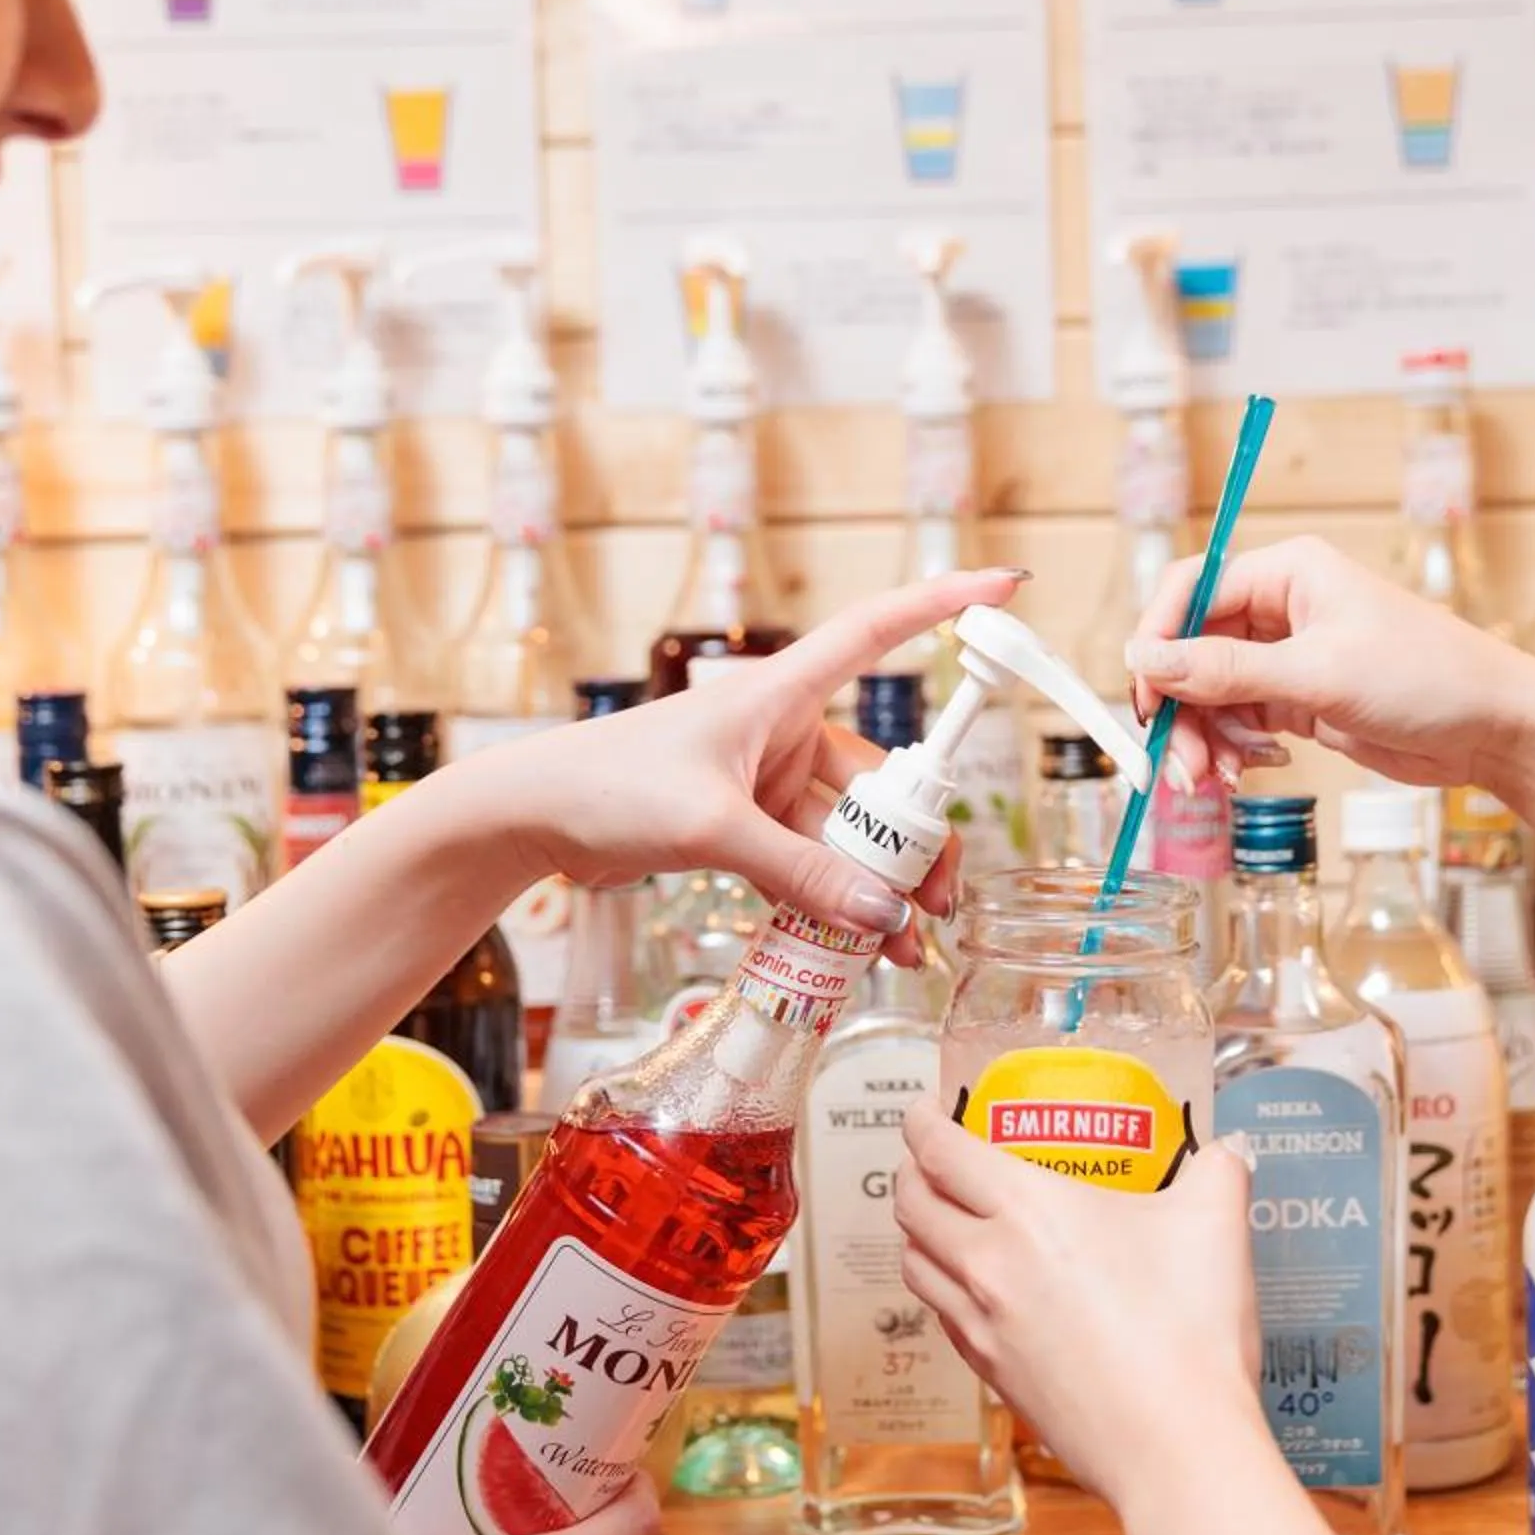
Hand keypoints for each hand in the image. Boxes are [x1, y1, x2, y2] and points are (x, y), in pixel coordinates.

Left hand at [471, 569, 1027, 966]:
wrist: (530, 821)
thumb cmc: (606, 788)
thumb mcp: (711, 828)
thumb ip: (800, 873)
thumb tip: (884, 914)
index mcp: (777, 694)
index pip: (875, 631)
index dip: (941, 606)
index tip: (1003, 586)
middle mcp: (780, 731)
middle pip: (879, 776)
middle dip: (916, 840)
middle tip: (940, 901)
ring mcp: (764, 783)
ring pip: (848, 834)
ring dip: (878, 887)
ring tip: (907, 947)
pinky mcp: (743, 828)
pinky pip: (810, 866)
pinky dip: (834, 903)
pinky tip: (859, 947)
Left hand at [894, 1109, 1345, 1534]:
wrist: (1175, 1445)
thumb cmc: (1189, 1332)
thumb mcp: (1215, 1224)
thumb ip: (1218, 1171)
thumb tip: (1228, 1149)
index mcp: (1026, 1208)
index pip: (938, 1150)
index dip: (923, 1120)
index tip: (929, 1107)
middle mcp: (987, 1263)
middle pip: (911, 1205)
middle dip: (912, 1172)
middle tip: (934, 1158)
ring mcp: (982, 1325)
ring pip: (915, 1265)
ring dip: (919, 1234)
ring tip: (947, 1220)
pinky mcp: (993, 1376)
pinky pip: (944, 1317)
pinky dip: (945, 1290)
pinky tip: (981, 1291)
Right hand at [1124, 535, 1534, 795]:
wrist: (1495, 729)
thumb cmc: (1426, 679)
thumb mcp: (1317, 674)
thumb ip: (1224, 669)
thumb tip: (1144, 657)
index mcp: (1287, 573)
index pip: (1190, 591)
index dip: (1157, 641)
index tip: (1143, 698)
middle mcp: (1282, 607)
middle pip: (1193, 650)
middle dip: (1180, 710)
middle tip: (1179, 767)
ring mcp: (1290, 655)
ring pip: (1211, 692)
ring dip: (1204, 738)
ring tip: (1217, 780)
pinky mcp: (1300, 699)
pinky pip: (1240, 720)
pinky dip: (1233, 748)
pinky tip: (1249, 769)